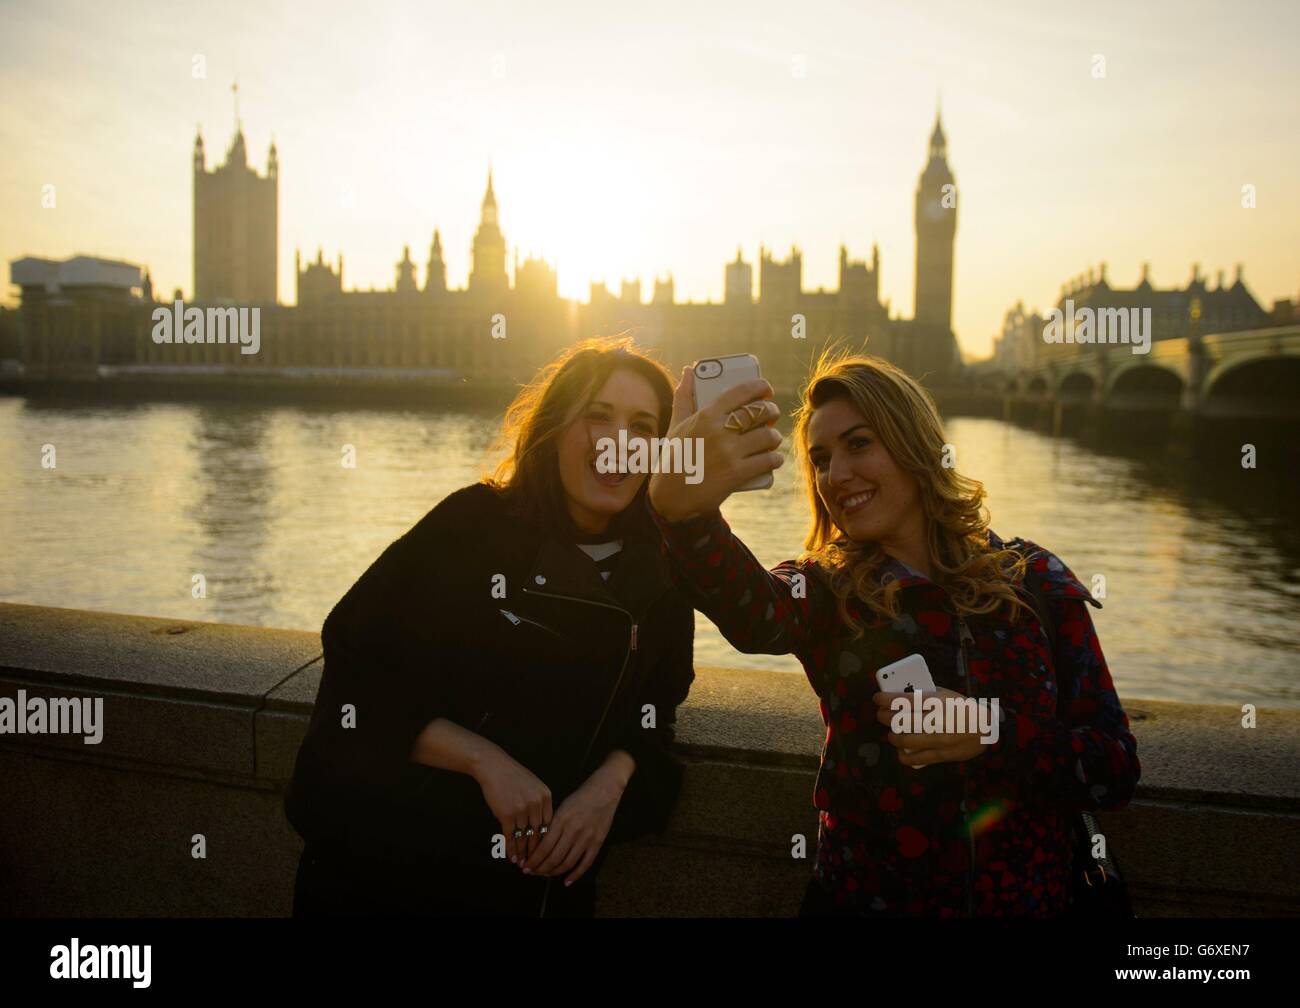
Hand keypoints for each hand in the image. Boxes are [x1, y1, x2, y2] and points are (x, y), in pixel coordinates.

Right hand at [472, 748, 552, 863]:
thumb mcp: (533, 785)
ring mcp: (522, 809)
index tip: (544, 852)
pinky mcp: (506, 814)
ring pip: (524, 837)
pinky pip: (510, 836)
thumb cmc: (513, 776)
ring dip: (522, 852)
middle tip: (534, 864)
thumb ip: (539, 803)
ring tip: (522, 863)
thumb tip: (541, 826)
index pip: (548, 824)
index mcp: (546, 796)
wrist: (494, 767)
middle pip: (538, 833)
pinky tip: (511, 856)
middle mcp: (536, 804)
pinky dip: (511, 848)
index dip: (545, 840)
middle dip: (535, 851)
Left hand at [520, 763, 627, 884]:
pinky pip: (585, 864)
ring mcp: (587, 838)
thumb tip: (539, 846)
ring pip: (567, 863)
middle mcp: (573, 831)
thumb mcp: (562, 808)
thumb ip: (552, 826)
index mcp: (561, 820)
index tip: (525, 866)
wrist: (604, 790)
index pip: (544, 847)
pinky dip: (575, 875)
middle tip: (532, 873)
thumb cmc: (580, 797)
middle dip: (540, 869)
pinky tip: (566, 881)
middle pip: (554, 858)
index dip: (533, 860)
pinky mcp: (598, 842)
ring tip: (545, 874)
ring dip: (554, 872)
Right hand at [647, 365, 782, 521]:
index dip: (760, 387)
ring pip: (767, 436)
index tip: (766, 389)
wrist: (670, 497)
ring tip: (772, 439)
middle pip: (759, 412)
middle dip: (771, 411)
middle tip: (771, 415)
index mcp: (706, 416)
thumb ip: (684, 397)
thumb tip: (688, 371)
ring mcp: (729, 453)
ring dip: (775, 436)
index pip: (741, 392)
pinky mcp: (737, 474)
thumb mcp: (676, 425)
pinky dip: (775, 459)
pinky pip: (767, 461)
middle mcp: (719, 431)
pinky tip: (774, 458)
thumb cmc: (675, 457)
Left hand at [873, 686, 988, 767]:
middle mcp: (936, 720)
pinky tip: (900, 751)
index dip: (885, 699)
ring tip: (892, 734)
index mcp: (937, 701)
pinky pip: (916, 758)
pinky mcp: (941, 754)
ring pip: (905, 739)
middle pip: (900, 720)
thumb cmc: (962, 707)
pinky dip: (903, 755)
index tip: (877, 698)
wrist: (986, 728)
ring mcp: (939, 739)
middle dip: (884, 717)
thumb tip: (899, 695)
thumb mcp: (946, 694)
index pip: (904, 700)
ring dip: (892, 736)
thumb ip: (925, 694)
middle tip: (881, 715)